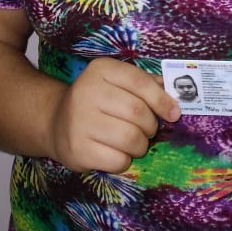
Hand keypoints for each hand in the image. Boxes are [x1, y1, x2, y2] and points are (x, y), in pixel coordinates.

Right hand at [47, 58, 179, 173]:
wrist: (55, 122)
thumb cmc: (97, 101)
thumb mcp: (117, 83)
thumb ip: (146, 85)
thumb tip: (176, 94)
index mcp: (100, 70)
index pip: (140, 82)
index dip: (161, 100)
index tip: (173, 114)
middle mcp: (86, 92)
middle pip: (138, 112)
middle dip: (150, 125)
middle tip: (146, 129)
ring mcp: (79, 122)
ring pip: (130, 138)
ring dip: (140, 145)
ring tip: (133, 142)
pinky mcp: (77, 150)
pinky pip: (118, 160)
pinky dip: (124, 160)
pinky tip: (115, 153)